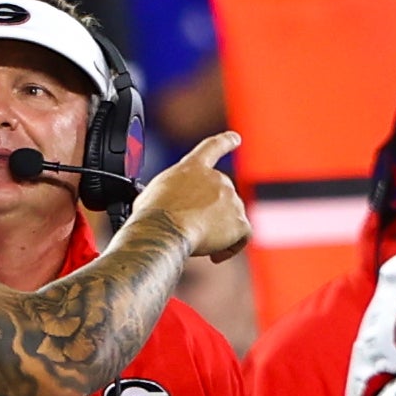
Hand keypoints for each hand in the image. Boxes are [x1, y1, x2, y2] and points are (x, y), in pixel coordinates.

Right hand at [134, 132, 249, 261]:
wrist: (164, 230)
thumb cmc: (153, 214)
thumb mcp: (155, 191)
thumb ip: (172, 190)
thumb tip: (172, 203)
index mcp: (193, 167)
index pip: (213, 147)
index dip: (226, 142)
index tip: (236, 138)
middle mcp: (217, 179)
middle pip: (222, 194)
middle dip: (211, 212)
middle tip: (192, 228)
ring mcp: (231, 200)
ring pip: (232, 217)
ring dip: (218, 231)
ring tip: (197, 244)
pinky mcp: (239, 223)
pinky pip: (242, 236)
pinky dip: (231, 247)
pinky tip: (215, 257)